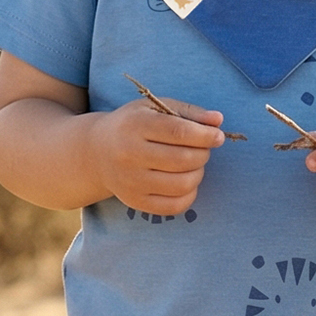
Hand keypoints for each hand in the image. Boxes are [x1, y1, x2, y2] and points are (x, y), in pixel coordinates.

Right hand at [94, 95, 225, 214]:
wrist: (97, 151)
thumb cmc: (134, 125)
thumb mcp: (155, 108)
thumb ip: (189, 112)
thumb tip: (219, 121)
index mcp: (135, 125)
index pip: (179, 132)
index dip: (205, 136)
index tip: (218, 137)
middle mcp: (129, 154)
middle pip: (183, 159)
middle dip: (203, 154)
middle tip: (203, 149)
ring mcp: (130, 181)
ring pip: (182, 184)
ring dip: (198, 173)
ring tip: (194, 164)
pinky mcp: (134, 201)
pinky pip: (174, 206)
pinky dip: (189, 194)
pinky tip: (186, 182)